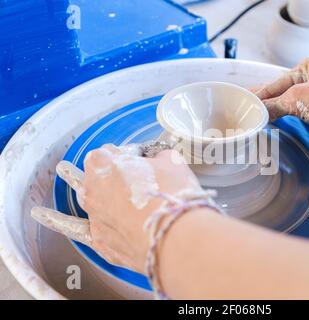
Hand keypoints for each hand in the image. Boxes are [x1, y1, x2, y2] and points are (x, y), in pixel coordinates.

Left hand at [31, 145, 202, 273]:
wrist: (174, 236)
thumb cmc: (173, 195)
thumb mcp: (171, 164)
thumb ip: (159, 158)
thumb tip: (158, 160)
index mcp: (107, 161)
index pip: (115, 152)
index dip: (131, 155)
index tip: (143, 158)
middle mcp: (94, 185)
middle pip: (96, 171)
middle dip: (107, 166)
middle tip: (121, 167)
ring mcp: (94, 212)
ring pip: (82, 192)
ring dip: (73, 179)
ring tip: (63, 169)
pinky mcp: (100, 237)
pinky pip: (73, 227)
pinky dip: (55, 220)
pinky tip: (39, 213)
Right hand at [256, 54, 308, 153]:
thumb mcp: (300, 98)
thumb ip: (275, 105)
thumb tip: (258, 111)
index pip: (275, 83)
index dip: (258, 95)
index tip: (242, 104)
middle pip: (284, 94)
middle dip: (267, 106)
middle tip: (246, 115)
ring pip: (295, 107)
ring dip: (280, 116)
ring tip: (259, 123)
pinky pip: (306, 119)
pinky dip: (293, 124)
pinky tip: (282, 129)